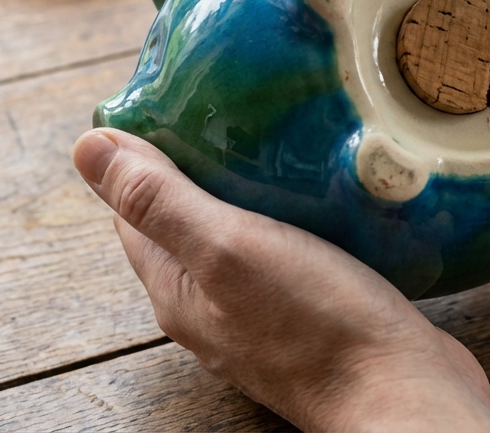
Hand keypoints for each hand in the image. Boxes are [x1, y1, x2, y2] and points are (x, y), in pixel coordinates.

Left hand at [72, 128, 489, 431]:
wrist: (405, 391)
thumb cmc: (316, 324)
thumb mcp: (227, 248)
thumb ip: (160, 201)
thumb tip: (85, 147)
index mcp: (179, 291)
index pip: (137, 213)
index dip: (142, 155)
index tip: (171, 97)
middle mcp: (215, 308)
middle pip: (189, 224)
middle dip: (202, 166)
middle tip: (232, 105)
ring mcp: (269, 315)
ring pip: (246, 238)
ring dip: (255, 191)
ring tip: (281, 137)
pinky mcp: (319, 314)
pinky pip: (295, 253)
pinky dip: (299, 217)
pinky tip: (327, 194)